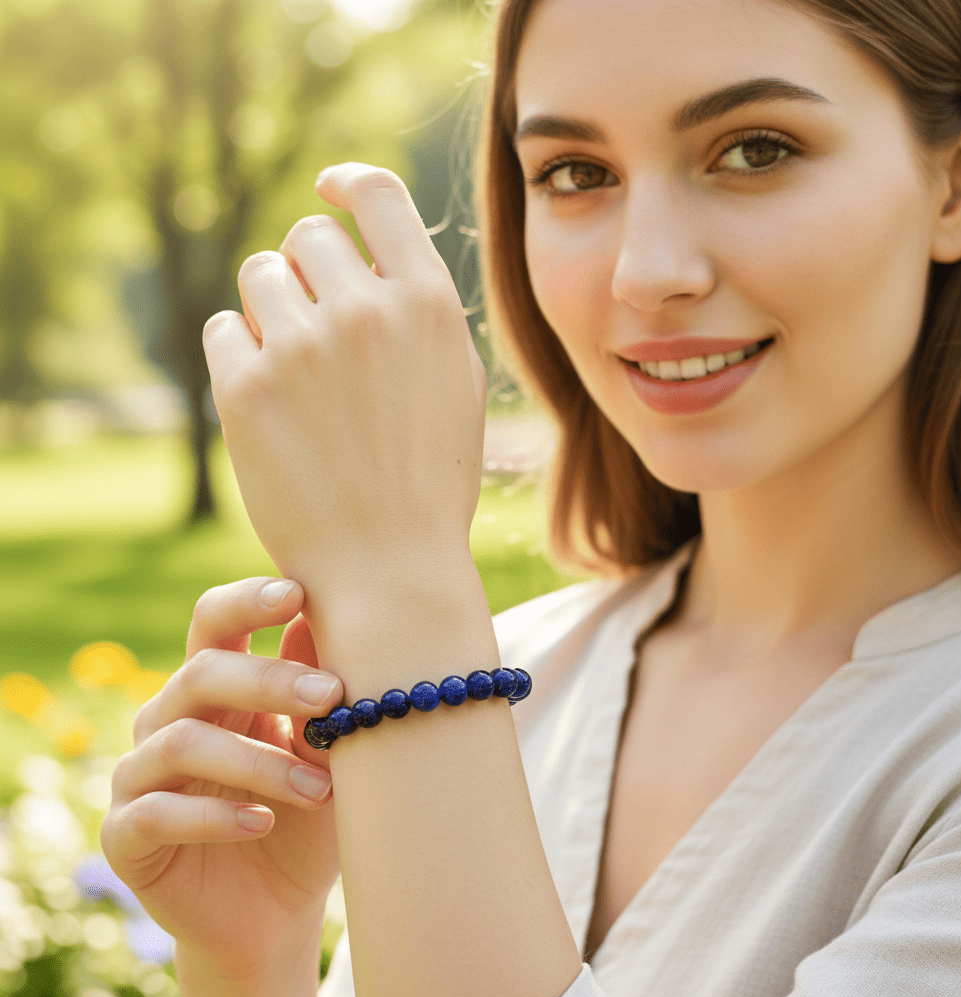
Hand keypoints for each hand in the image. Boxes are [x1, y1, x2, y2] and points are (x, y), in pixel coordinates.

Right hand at [100, 578, 342, 977]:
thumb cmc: (306, 815)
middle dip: (268, 680)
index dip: (248, 602)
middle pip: (201, 672)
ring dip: (258, 762)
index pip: (215, 622)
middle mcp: (169, 719)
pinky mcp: (126, 835)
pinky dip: (214, 816)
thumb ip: (319, 697)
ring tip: (318, 790)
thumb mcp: (327, 755)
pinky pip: (156, 812)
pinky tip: (261, 824)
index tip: (298, 594)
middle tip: (330, 696)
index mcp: (219, 687)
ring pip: (182, 741)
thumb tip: (320, 619)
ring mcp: (140, 775)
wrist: (276, 911)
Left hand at [202, 164, 488, 618]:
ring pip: (259, 276)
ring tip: (296, 370)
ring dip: (273, 309)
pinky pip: (223, 328)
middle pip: (307, 236)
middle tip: (318, 327)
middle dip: (309, 271)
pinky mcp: (245, 388)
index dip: (346, 182)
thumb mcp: (455, 382)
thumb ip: (420, 307)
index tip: (328, 189)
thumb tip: (371, 248)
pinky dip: (240, 352)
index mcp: (428, 304)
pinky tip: (269, 397)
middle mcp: (364, 312)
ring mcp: (301, 348)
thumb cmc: (429, 479)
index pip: (377, 194)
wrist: (389, 568)